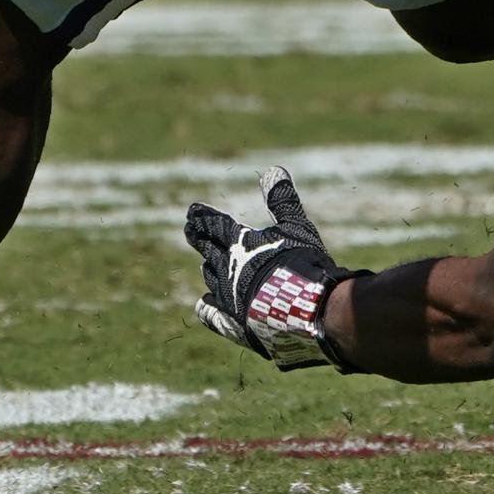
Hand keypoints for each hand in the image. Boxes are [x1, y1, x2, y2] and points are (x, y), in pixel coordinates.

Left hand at [184, 165, 360, 370]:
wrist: (304, 311)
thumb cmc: (301, 265)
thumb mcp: (296, 226)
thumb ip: (282, 201)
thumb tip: (273, 170)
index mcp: (238, 243)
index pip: (214, 225)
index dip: (203, 216)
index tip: (193, 211)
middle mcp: (226, 269)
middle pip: (207, 250)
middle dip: (198, 237)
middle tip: (189, 230)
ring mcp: (227, 298)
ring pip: (211, 279)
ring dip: (208, 268)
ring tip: (205, 265)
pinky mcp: (233, 322)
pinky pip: (213, 313)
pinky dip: (208, 306)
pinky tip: (204, 304)